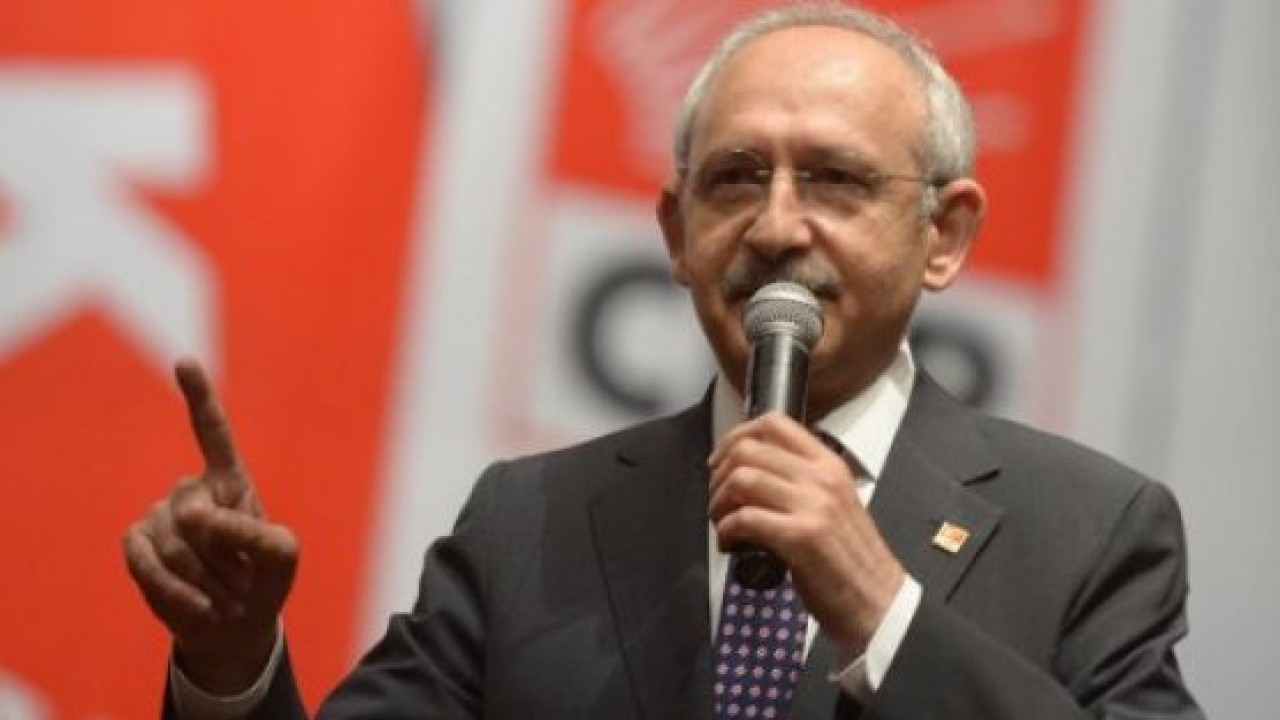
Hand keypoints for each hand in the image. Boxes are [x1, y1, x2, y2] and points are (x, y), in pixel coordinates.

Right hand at [123, 358, 298, 693]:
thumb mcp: (281, 557)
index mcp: (231, 480)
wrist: (234, 622)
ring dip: (206, 579)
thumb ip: (252, 532)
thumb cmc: (263, 579)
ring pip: (175, 542)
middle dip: (225, 558)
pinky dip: (174, 590)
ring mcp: (160, 515)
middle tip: (244, 585)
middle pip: (198, 515)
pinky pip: (146, 563)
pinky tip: (198, 606)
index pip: (212, 432)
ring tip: (225, 596)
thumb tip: (192, 514)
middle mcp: (191, 490)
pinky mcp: (138, 543)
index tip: (184, 361)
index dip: (199, 396)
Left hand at [708, 412, 904, 653]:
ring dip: (719, 503)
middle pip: (748, 450)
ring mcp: (812, 506)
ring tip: (722, 524)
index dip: (735, 436)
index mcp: (829, 464)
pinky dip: (725, 531)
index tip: (721, 461)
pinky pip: (744, 519)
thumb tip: (752, 475)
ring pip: (741, 480)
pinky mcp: (800, 537)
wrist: (878, 601)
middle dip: (719, 475)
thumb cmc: (851, 558)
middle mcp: (821, 478)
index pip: (774, 423)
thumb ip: (802, 483)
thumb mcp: (833, 503)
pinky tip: (730, 545)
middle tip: (718, 501)